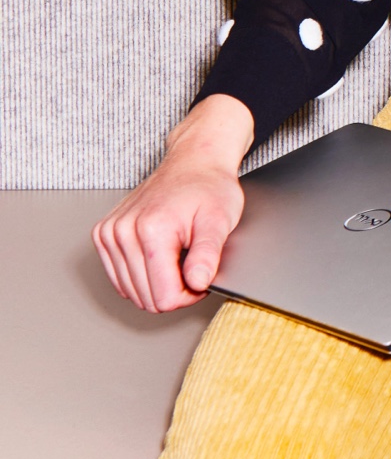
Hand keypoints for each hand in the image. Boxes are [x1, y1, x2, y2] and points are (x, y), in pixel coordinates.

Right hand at [93, 95, 253, 311]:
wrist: (194, 160)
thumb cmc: (210, 186)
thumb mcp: (221, 219)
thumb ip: (209, 254)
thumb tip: (198, 283)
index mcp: (152, 229)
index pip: (164, 297)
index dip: (189, 294)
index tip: (201, 274)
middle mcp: (123, 231)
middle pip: (146, 298)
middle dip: (174, 289)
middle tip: (193, 264)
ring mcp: (109, 232)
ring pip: (130, 292)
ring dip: (157, 283)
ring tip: (178, 256)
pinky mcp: (103, 234)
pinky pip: (119, 279)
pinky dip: (141, 275)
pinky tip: (159, 255)